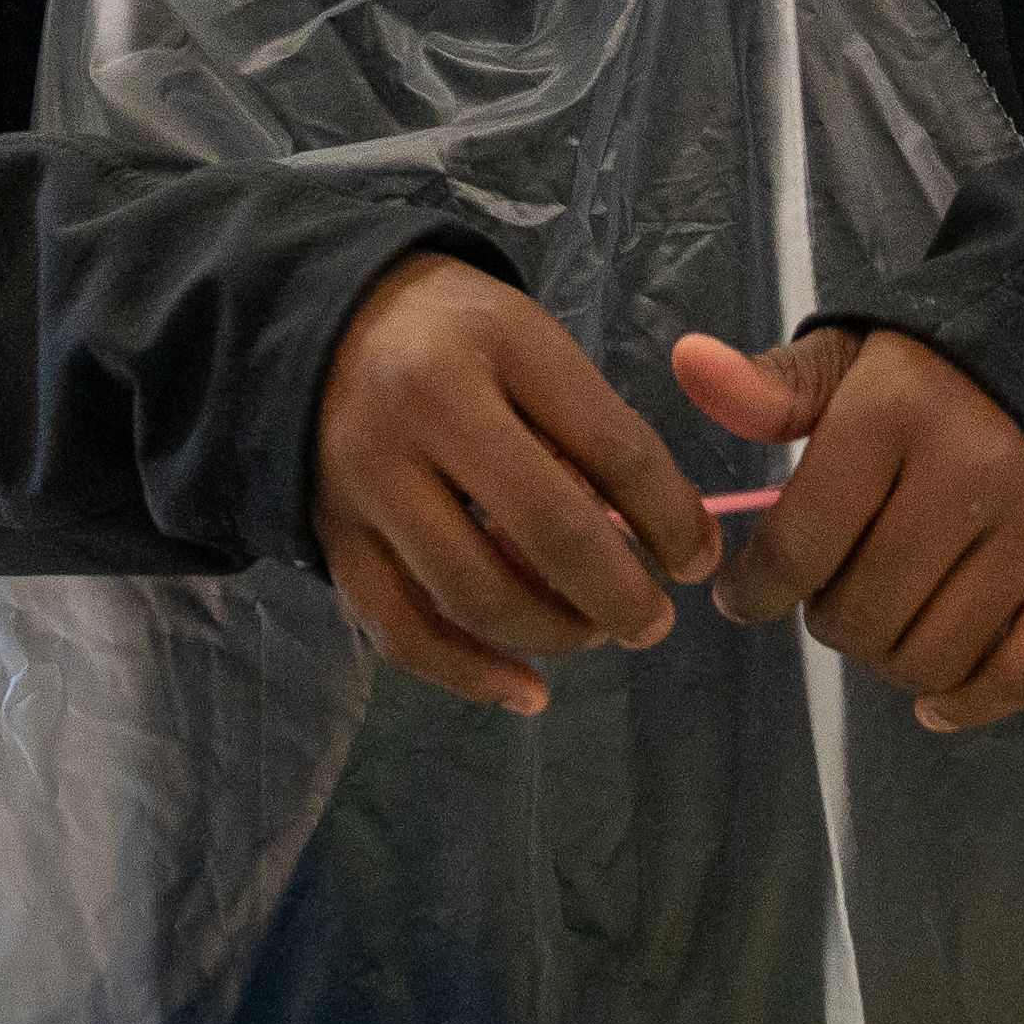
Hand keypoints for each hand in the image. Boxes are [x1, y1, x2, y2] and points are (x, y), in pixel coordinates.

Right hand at [318, 254, 715, 718]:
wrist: (324, 331)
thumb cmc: (456, 337)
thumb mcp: (533, 345)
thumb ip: (593, 434)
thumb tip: (670, 540)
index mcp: (499, 346)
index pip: (611, 447)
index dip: (672, 518)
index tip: (699, 559)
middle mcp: (426, 411)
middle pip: (548, 528)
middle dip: (620, 593)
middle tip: (655, 621)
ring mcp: (369, 481)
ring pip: (475, 592)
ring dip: (553, 634)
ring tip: (594, 632)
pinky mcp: (333, 540)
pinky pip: (402, 632)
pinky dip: (469, 675)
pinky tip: (526, 692)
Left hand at [677, 323, 1023, 732]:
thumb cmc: (938, 370)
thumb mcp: (851, 358)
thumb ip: (772, 386)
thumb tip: (689, 366)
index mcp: (897, 414)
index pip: (800, 547)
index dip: (755, 589)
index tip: (745, 592)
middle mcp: (972, 474)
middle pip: (863, 614)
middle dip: (826, 620)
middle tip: (827, 594)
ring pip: (932, 655)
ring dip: (887, 659)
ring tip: (880, 620)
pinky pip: (1021, 674)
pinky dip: (970, 701)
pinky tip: (934, 699)